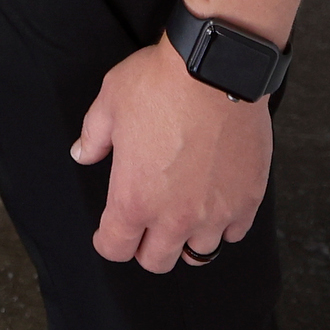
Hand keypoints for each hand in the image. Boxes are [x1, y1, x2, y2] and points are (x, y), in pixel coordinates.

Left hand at [73, 36, 272, 272]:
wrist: (216, 68)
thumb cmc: (160, 83)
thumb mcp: (110, 102)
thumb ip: (93, 136)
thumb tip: (82, 153)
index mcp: (134, 198)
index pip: (115, 248)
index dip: (108, 241)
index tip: (110, 231)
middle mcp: (174, 216)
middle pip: (157, 261)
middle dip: (146, 247)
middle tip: (146, 224)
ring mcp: (215, 212)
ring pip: (199, 252)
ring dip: (188, 238)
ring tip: (184, 213)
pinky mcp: (247, 199)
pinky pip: (235, 232)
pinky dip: (224, 224)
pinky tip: (216, 202)